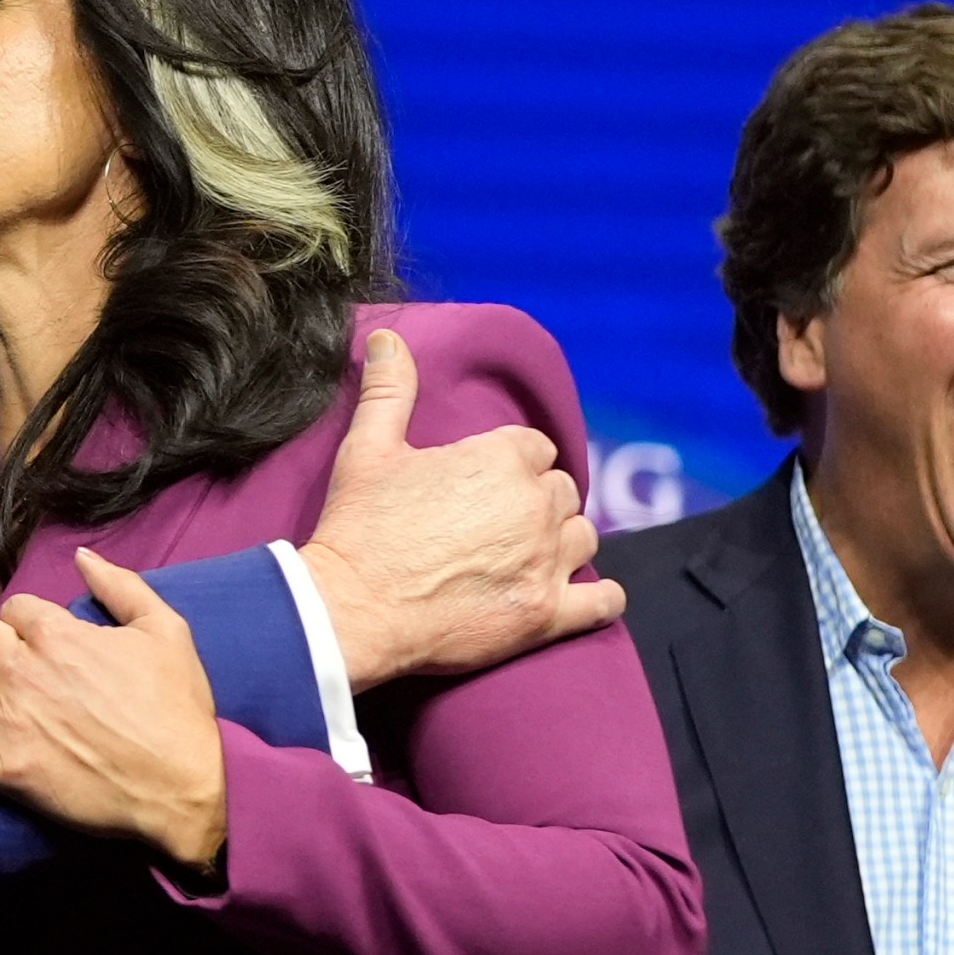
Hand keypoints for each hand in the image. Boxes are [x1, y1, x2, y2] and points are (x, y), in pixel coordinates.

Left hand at [0, 548, 229, 871]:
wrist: (182, 790)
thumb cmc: (179, 710)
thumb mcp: (167, 630)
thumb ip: (121, 586)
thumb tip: (82, 556)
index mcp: (60, 635)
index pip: (16, 607)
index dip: (27, 618)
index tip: (41, 636)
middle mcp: (23, 672)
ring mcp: (6, 722)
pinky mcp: (0, 769)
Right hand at [300, 328, 625, 689]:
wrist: (350, 611)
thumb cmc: (359, 528)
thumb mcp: (368, 449)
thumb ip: (389, 390)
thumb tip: (389, 339)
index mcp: (502, 458)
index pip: (536, 448)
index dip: (514, 464)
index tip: (487, 485)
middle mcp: (534, 506)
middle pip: (562, 492)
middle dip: (537, 503)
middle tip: (499, 525)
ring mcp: (545, 562)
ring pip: (582, 538)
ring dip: (562, 543)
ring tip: (529, 556)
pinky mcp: (545, 614)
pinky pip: (603, 601)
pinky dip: (599, 598)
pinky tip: (580, 595)